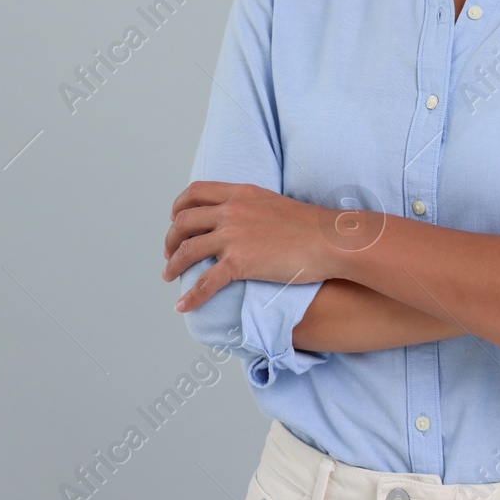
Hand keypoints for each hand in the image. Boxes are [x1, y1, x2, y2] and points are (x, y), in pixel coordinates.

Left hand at [161, 182, 336, 311]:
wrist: (331, 240)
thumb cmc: (312, 227)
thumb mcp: (274, 203)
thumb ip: (252, 207)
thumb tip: (243, 221)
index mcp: (240, 193)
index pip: (195, 192)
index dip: (179, 206)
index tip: (175, 219)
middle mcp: (231, 211)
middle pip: (184, 221)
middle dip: (171, 238)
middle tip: (170, 253)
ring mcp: (233, 236)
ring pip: (187, 251)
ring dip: (173, 266)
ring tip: (168, 276)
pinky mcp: (239, 262)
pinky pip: (205, 283)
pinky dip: (190, 297)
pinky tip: (182, 306)